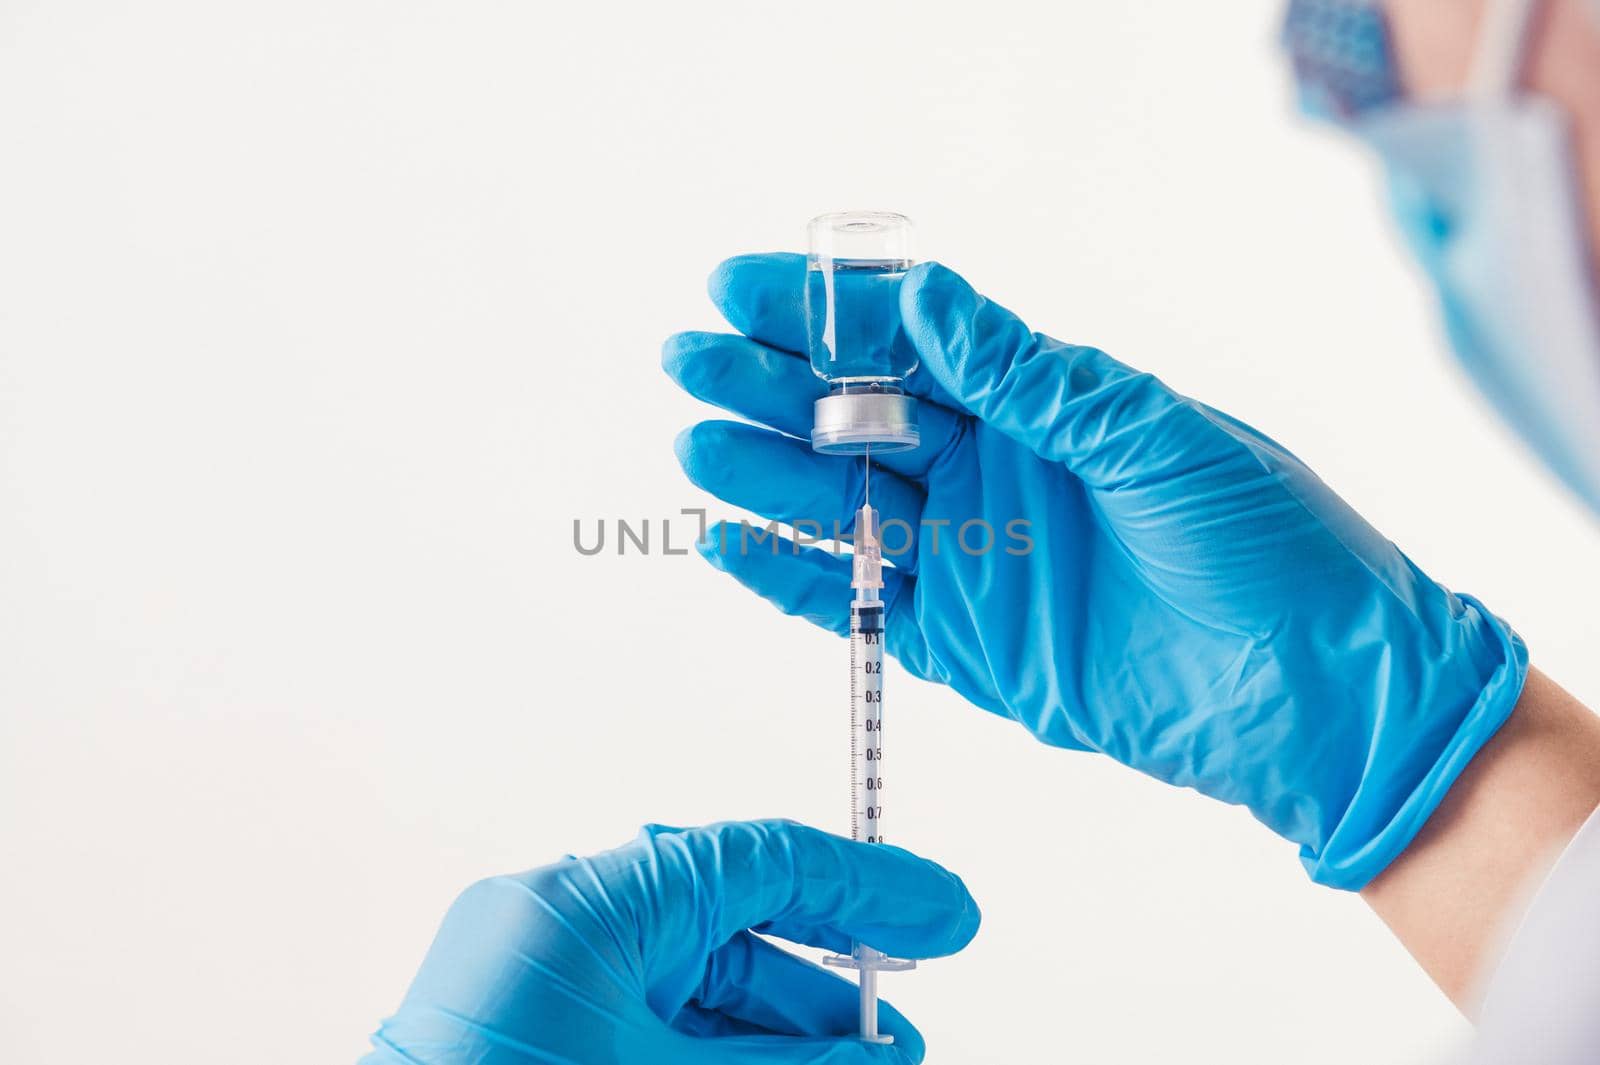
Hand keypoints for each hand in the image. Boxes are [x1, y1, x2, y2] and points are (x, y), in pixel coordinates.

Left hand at [361, 820, 978, 1064]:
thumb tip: (870, 1057)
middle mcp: (565, 923)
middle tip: (926, 968)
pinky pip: (662, 1014)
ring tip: (878, 1054)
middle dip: (837, 953)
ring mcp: (552, 974)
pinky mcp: (548, 1021)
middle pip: (736, 912)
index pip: (755, 861)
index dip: (865, 883)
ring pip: (704, 976)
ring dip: (795, 1018)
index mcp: (583, 905)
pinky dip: (734, 1041)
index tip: (942, 911)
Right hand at [664, 255, 1526, 889]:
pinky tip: (731, 541)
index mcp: (1043, 406)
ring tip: (698, 441)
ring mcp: (975, 560)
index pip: (912, 342)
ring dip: (768, 475)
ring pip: (845, 507)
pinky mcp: (967, 646)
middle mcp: (996, 474)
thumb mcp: (1152, 438)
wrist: (1320, 699)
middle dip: (773, 386)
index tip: (746, 287)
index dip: (825, 313)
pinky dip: (793, 577)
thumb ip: (1031, 379)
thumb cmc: (1272, 547)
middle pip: (859, 419)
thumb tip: (930, 303)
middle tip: (694, 357)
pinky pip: (858, 604)